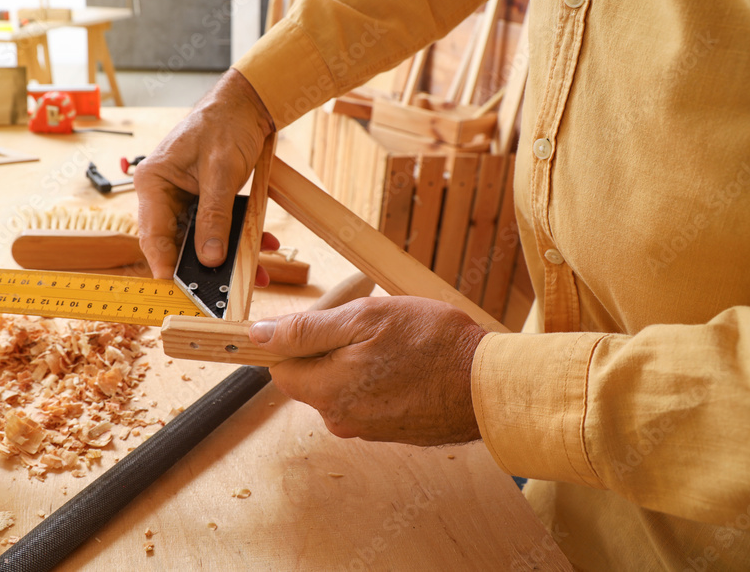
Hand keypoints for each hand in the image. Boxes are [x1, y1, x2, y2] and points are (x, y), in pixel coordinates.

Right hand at [134, 69, 275, 278]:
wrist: (247, 105)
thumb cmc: (225, 124)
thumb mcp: (222, 172)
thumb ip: (215, 215)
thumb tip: (210, 257)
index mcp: (153, 183)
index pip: (152, 234)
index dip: (165, 264)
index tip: (181, 289)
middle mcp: (163, 195)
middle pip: (176, 244)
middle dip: (205, 267)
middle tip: (226, 289)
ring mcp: (183, 200)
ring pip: (200, 242)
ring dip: (228, 256)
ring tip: (258, 269)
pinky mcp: (203, 203)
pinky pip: (216, 230)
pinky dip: (238, 239)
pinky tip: (264, 245)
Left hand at [249, 296, 487, 446]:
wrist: (490, 386)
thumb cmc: (432, 344)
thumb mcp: (363, 319)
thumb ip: (307, 330)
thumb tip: (259, 335)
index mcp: (328, 392)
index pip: (280, 369)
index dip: (292, 340)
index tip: (319, 321)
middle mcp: (341, 419)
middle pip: (311, 377)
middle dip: (330, 347)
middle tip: (368, 325)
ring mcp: (367, 429)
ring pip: (341, 385)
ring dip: (356, 360)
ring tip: (394, 342)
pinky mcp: (390, 430)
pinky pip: (367, 397)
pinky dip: (378, 376)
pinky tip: (406, 361)